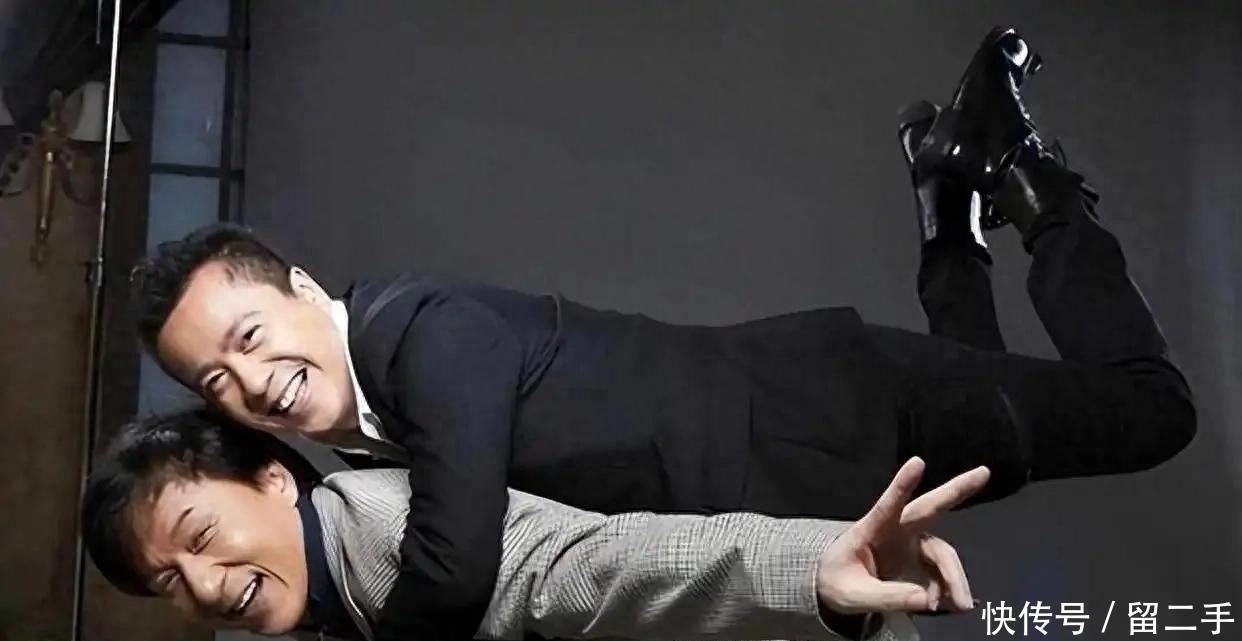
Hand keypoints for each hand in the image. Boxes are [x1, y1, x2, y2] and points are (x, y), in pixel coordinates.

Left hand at [816, 457, 988, 614]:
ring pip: (942, 552)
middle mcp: (895, 529)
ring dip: (955, 578)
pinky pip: (942, 571)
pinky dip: (947, 588)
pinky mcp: (919, 556)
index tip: (917, 462)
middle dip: (957, 490)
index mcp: (871, 530)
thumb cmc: (837, 582)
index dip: (902, 485)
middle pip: (930, 508)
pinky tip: (947, 606)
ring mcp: (910, 541)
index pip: (887, 506)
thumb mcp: (854, 596)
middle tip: (984, 472)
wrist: (834, 587)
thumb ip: (888, 597)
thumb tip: (928, 601)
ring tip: (962, 606)